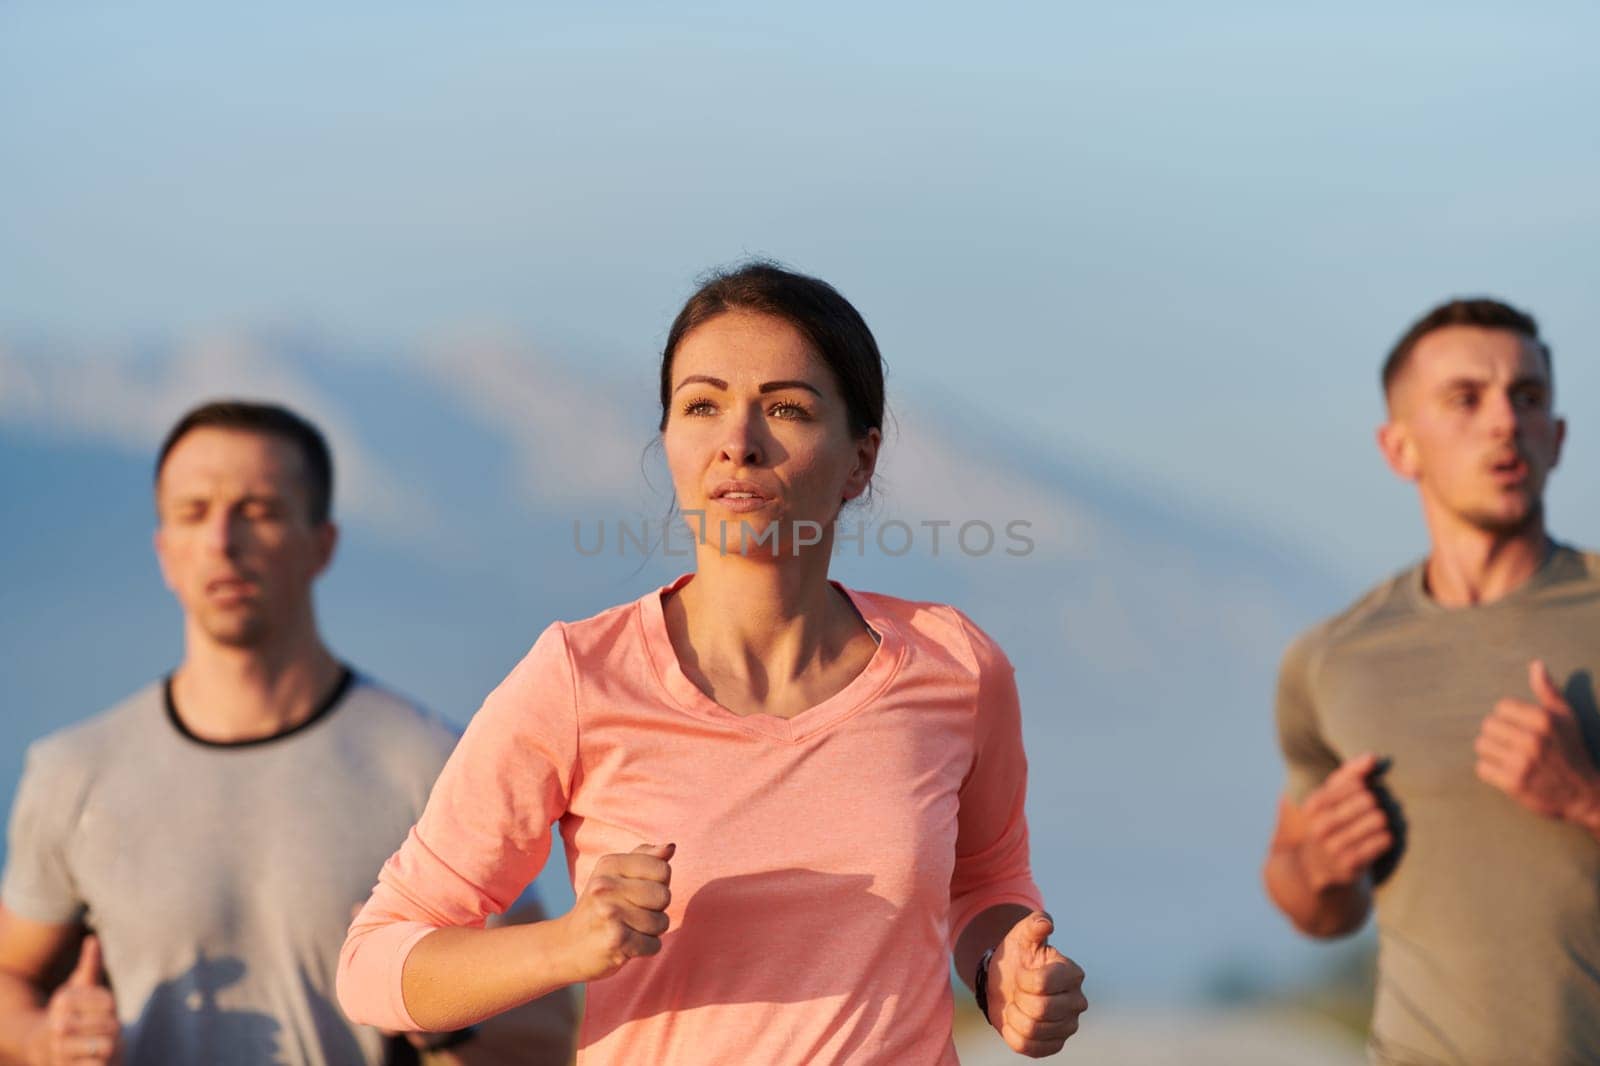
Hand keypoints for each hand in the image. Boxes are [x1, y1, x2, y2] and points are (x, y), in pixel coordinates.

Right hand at [30, 935, 121, 1065]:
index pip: (110, 1002)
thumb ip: (90, 965)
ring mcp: (59, 1050)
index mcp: (64, 1001)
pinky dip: (101, 1064)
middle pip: (112, 1025)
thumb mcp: (78, 988)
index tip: (102, 1010)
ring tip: (102, 1044)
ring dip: (111, 1047)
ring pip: (106, 1047)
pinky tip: (95, 1060)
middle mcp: (58, 1025)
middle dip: (113, 1029)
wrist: (41, 1046)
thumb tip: (93, 939)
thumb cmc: (69, 1012)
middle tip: (105, 1030)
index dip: (112, 1007)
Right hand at [558, 843, 673, 982]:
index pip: (662, 869)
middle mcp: (606, 886)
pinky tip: (626, 945)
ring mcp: (610, 913)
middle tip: (632, 914)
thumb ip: (645, 858)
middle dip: (656, 909)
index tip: (637, 892)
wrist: (566, 947)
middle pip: (664, 896)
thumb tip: (670, 847)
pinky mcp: (616, 941)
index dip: (658, 884)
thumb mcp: (615, 875)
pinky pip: (654, 945)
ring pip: (661, 922)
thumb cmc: (600, 907)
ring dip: (651, 931)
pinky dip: (645, 948)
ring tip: (628, 929)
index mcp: (609, 864)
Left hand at [984, 912, 1085, 1056]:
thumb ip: (1033, 924)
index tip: (1020, 971)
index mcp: (1072, 974)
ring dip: (1013, 1016)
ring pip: (1032, 1030)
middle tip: (1017, 990)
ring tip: (1016, 1004)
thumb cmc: (1018, 957)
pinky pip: (1028, 1047)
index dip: (1022, 979)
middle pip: (1039, 1010)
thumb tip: (1045, 923)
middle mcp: (1077, 1002)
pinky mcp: (1055, 1044)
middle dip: (1018, 999)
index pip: (1042, 984)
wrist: (1007, 983)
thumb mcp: (1022, 936)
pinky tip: (1015, 1021)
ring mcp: (1068, 1026)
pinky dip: (1013, 1034)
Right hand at [1296, 753, 1391, 892]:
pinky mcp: (1351, 865)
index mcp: (1313, 805)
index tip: (1369, 793)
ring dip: (1386, 820)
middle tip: (1379, 809)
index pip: (1355, 784)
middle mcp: (1320, 826)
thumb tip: (1374, 757)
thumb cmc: (1328, 825)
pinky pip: (1383, 841)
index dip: (1368, 786)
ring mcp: (1334, 847)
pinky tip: (1382, 838)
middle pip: (1369, 800)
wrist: (1316, 870)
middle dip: (1379, 803)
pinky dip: (1387, 837)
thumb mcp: (1329, 798)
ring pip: (1378, 819)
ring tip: (1381, 823)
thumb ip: (1350, 774)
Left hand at [1476, 661, 1599, 830]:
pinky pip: (1481, 768)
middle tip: (1513, 745)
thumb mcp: (1566, 718)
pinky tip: (1506, 772)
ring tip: (1509, 758)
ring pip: (1481, 745)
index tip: (1521, 729)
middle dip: (1498, 735)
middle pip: (1488, 725)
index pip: (1501, 707)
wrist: (1583, 794)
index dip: (1509, 718)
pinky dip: (1490, 771)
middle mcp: (1533, 739)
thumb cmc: (1571, 751)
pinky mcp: (1514, 783)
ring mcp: (1523, 762)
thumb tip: (1536, 664)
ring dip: (1492, 752)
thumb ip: (1548, 691)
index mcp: (1544, 719)